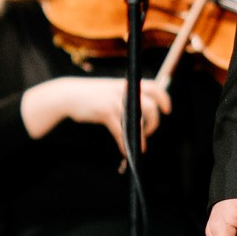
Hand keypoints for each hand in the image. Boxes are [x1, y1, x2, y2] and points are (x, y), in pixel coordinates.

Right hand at [27, 76, 167, 146]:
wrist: (69, 95)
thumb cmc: (90, 95)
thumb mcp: (110, 89)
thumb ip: (125, 96)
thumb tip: (141, 111)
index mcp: (127, 84)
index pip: (153, 87)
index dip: (164, 98)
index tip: (167, 110)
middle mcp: (124, 91)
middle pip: (151, 107)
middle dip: (153, 123)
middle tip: (149, 131)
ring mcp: (115, 101)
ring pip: (138, 121)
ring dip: (141, 137)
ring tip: (140, 146)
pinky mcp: (106, 112)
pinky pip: (121, 132)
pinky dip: (125, 144)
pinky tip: (125, 151)